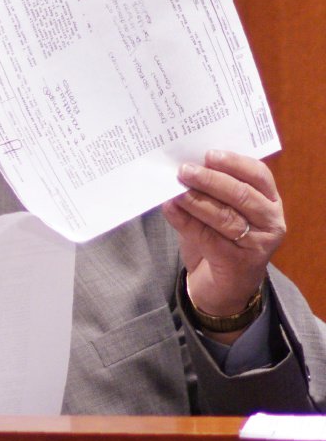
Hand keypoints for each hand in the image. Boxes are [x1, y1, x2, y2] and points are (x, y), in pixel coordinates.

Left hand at [161, 150, 284, 316]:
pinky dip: (186, 221)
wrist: (222, 287)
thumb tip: (182, 169)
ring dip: (197, 200)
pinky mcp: (239, 263)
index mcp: (269, 201)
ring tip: (175, 190)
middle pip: (241, 194)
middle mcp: (270, 221)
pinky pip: (209, 237)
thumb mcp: (219, 210)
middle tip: (184, 170)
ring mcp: (258, 244)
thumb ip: (209, 190)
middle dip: (211, 179)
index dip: (234, 162)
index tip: (208, 154)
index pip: (258, 174)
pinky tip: (170, 209)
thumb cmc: (219, 240)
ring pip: (226, 216)